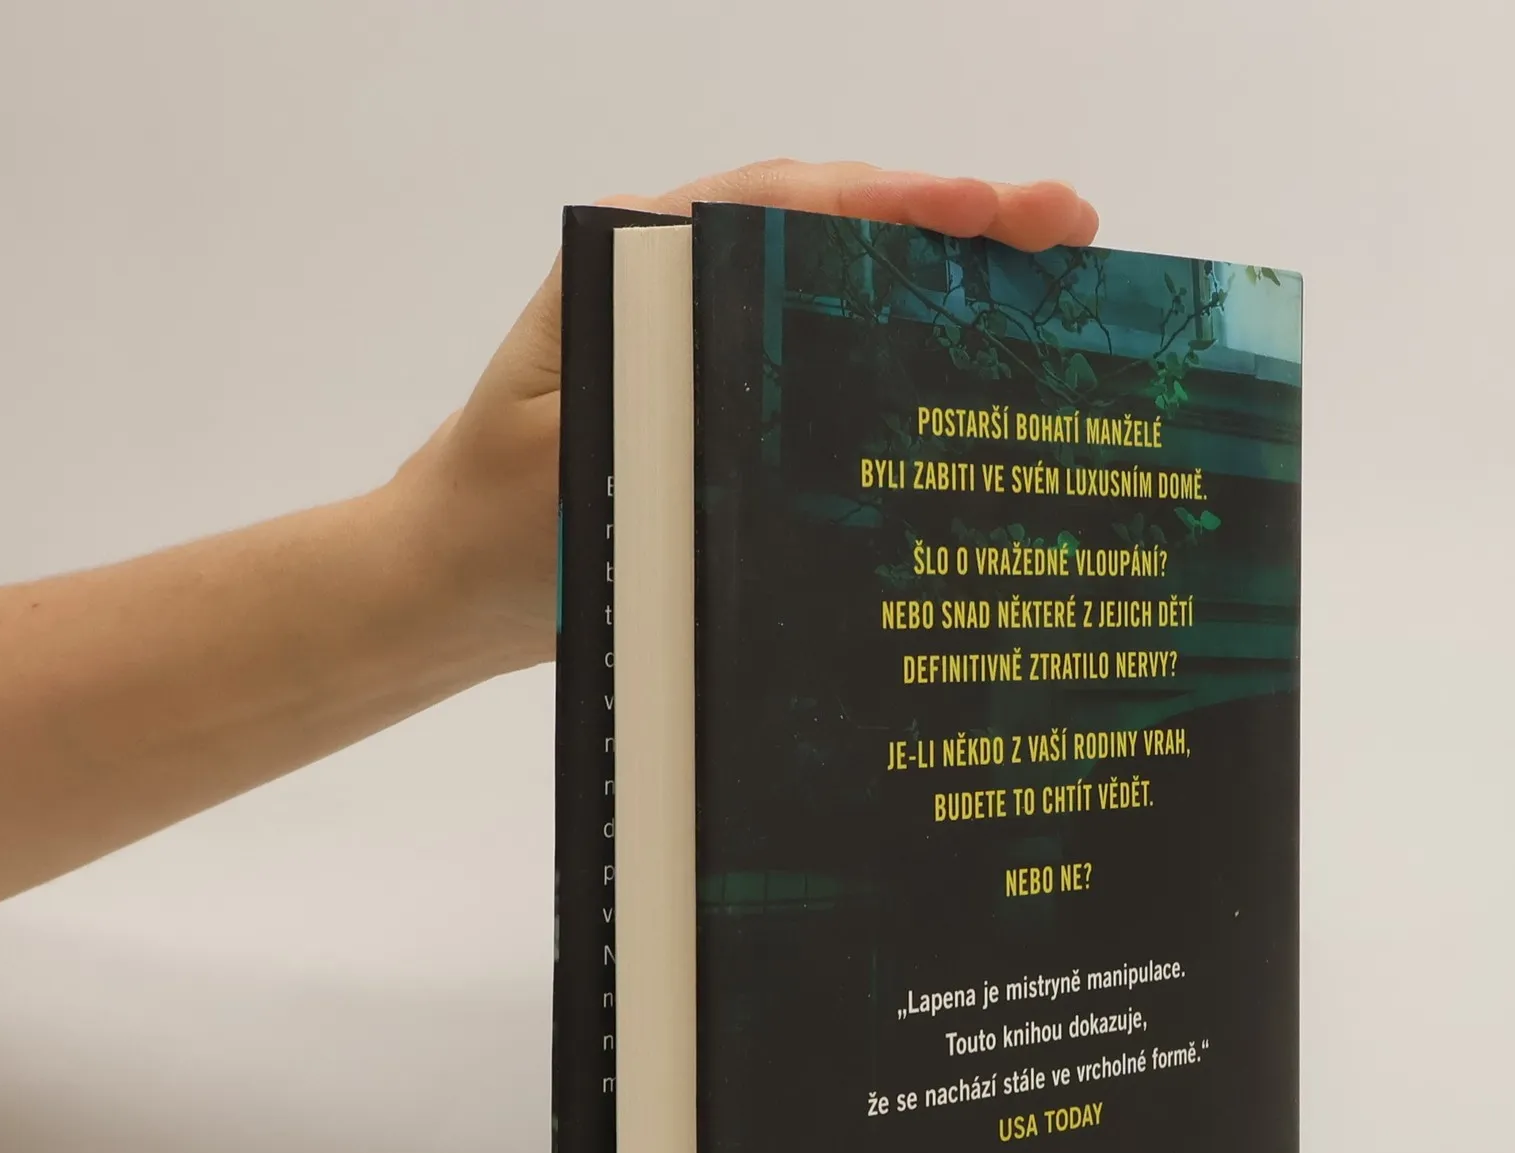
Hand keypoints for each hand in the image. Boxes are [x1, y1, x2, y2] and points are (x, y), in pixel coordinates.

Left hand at [390, 161, 1100, 675]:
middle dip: (953, 219)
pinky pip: (822, 350)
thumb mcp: (571, 471)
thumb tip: (775, 373)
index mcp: (634, 267)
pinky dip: (900, 342)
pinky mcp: (720, 398)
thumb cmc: (495, 535)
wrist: (445, 589)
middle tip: (1068, 225)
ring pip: (838, 280)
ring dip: (941, 274)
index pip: (783, 208)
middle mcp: (677, 282)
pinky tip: (971, 357)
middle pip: (830, 225)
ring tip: (1050, 272)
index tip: (994, 209)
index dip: (898, 202)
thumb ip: (655, 411)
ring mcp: (703, 337)